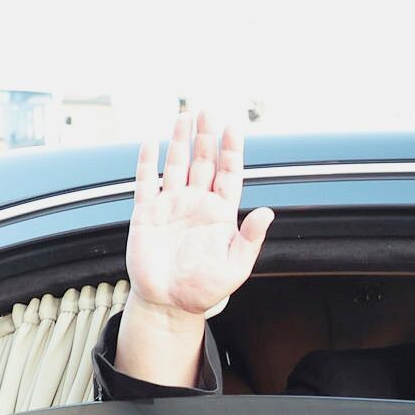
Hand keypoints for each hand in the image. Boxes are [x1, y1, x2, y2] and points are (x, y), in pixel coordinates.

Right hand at [117, 113, 273, 386]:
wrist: (170, 304)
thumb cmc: (205, 289)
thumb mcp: (236, 267)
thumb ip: (250, 238)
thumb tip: (268, 212)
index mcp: (220, 214)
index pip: (228, 175)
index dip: (231, 151)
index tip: (233, 128)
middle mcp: (196, 205)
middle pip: (202, 162)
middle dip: (206, 136)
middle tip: (208, 110)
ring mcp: (170, 206)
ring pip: (176, 165)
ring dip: (179, 141)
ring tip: (184, 115)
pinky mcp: (146, 214)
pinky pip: (146, 183)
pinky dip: (148, 163)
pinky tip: (151, 143)